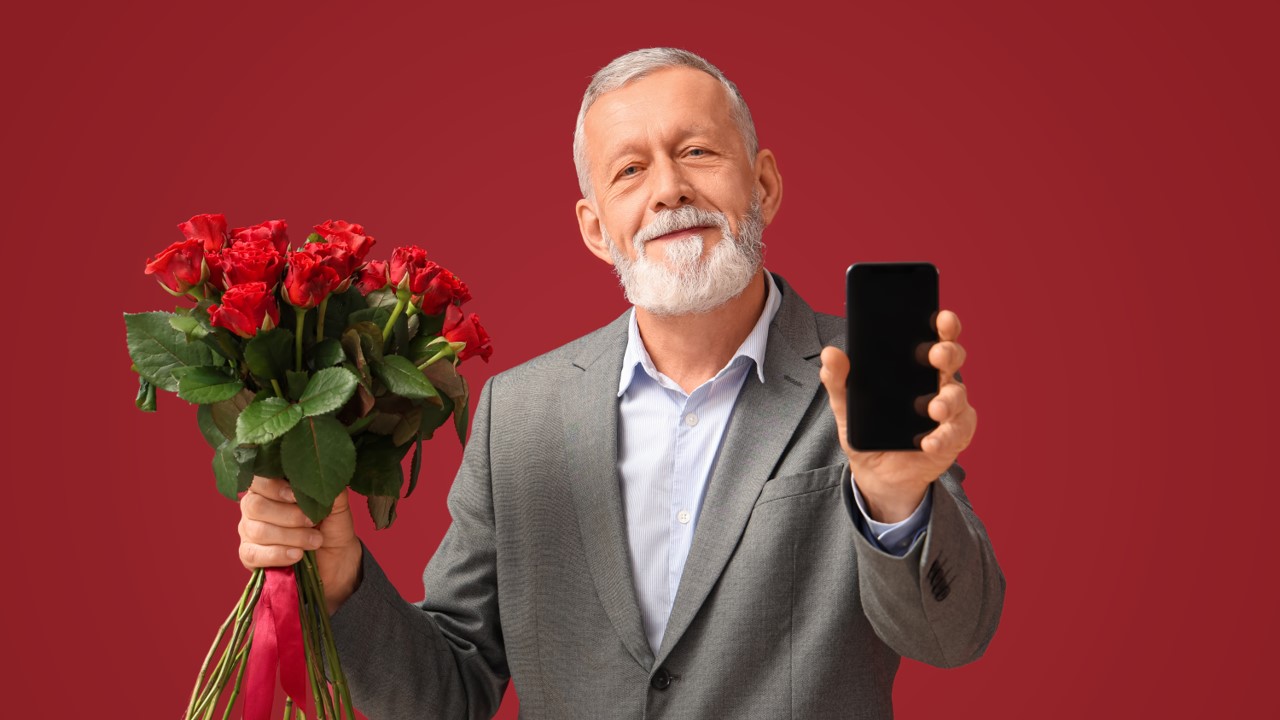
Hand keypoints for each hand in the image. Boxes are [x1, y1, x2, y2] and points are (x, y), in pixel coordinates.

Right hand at [238, 477, 362, 613]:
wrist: (336, 559)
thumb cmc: (331, 526)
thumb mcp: (336, 507)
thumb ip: (330, 491)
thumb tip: (329, 477)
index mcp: (271, 487)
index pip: (258, 479)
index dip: (274, 487)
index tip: (296, 497)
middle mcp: (254, 506)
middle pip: (255, 506)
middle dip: (287, 515)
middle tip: (312, 522)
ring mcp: (248, 531)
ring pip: (258, 531)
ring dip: (291, 536)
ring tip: (315, 541)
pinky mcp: (249, 555)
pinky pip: (254, 554)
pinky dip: (277, 554)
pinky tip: (297, 555)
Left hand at [819, 310, 977, 522]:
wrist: (876, 472)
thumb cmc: (867, 429)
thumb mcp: (846, 405)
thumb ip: (838, 380)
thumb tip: (830, 353)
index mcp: (915, 365)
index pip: (934, 336)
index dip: (943, 324)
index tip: (941, 316)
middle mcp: (937, 381)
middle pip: (952, 358)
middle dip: (948, 353)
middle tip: (936, 354)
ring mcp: (950, 409)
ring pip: (957, 396)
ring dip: (948, 400)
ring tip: (934, 408)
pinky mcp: (954, 437)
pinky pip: (956, 433)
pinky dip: (943, 437)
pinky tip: (928, 442)